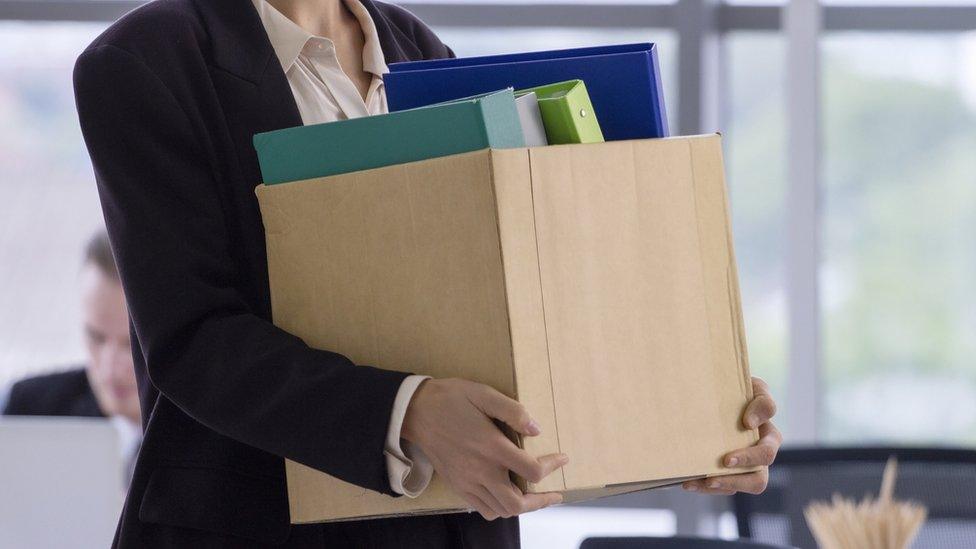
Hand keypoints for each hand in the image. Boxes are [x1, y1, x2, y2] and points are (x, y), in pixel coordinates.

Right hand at [402, 378, 568, 519]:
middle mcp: (480, 471)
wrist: (415, 412)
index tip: (562, 459)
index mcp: (491, 447)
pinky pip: (482, 509)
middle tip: (553, 494)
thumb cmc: (451, 399)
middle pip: (517, 504)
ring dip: (521, 506)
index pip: (532, 470)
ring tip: (533, 496)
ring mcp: (467, 482)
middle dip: (540, 501)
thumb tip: (536, 429)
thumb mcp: (483, 394)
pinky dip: (499, 508)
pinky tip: (505, 493)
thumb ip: (512, 411)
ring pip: (501, 510)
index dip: (552, 466)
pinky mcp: (458, 486)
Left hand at [682, 377, 781, 494]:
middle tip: (726, 460)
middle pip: (768, 457)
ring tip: (706, 480)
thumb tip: (748, 422)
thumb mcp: (736, 384)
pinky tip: (688, 482)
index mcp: (762, 411)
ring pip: (754, 481)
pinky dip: (707, 486)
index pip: (769, 409)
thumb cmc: (724, 395)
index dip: (760, 414)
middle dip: (748, 460)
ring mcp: (749, 463)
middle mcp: (763, 443)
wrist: (704, 409)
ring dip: (730, 482)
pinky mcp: (731, 475)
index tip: (745, 421)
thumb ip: (751, 395)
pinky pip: (726, 487)